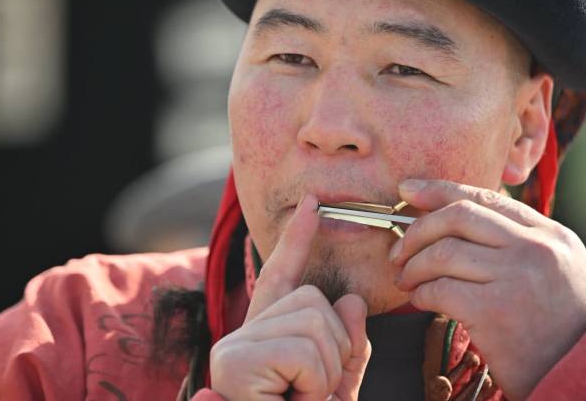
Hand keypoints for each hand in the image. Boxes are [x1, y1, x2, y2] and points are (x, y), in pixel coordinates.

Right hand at [209, 193, 371, 400]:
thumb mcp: (337, 390)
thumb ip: (348, 349)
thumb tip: (352, 301)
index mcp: (267, 338)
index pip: (283, 277)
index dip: (298, 239)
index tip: (312, 204)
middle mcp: (241, 335)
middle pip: (314, 301)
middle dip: (335, 351)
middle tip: (310, 395)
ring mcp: (233, 347)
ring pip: (315, 321)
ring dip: (326, 372)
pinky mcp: (235, 360)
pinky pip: (305, 349)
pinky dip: (314, 383)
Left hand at [390, 180, 585, 399]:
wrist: (580, 372)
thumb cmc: (555, 323)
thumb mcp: (552, 268)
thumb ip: (513, 239)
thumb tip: (448, 214)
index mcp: (551, 234)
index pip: (486, 197)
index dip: (439, 191)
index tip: (407, 190)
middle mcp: (537, 249)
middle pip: (459, 217)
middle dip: (418, 230)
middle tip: (399, 250)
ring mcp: (517, 277)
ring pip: (444, 252)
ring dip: (414, 266)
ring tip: (407, 279)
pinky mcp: (495, 311)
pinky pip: (440, 289)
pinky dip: (422, 293)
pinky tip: (420, 299)